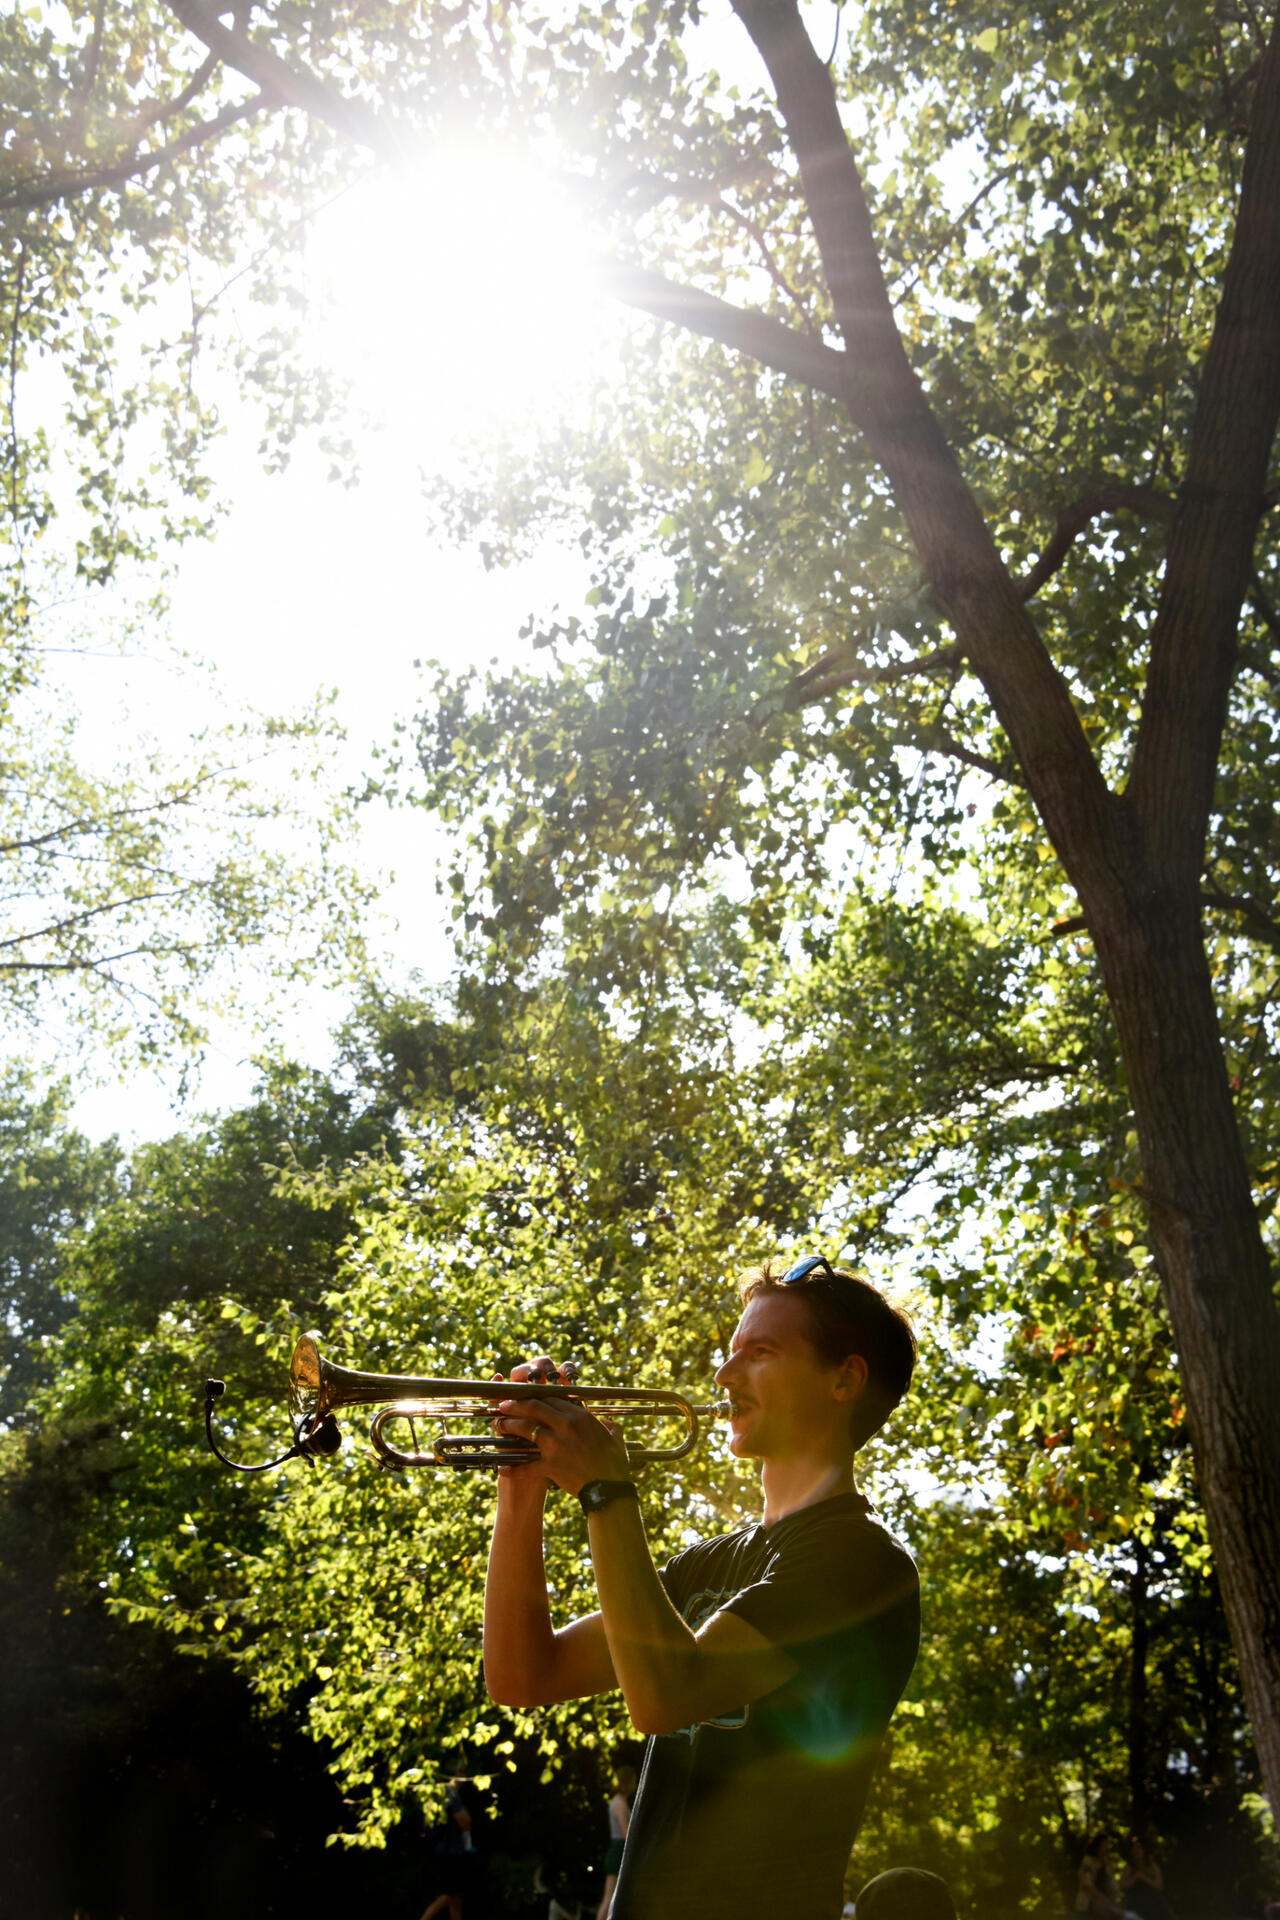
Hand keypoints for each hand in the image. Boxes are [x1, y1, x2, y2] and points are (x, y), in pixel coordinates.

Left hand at [494, 1361, 629, 1496]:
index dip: (534, 1396)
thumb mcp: (615, 1439)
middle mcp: (565, 1426)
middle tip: (503, 1405)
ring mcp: (555, 1445)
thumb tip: (608, 1424)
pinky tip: (503, 1468)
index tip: (525, 1398)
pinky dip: (513, 1468)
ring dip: (509, 1426)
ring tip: (499, 1426)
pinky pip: (526, 1465)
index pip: (551, 1398)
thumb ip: (609, 1427)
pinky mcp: (549, 1465)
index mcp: (579, 1416)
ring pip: (526, 1429)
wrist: (609, 1489)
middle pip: (533, 1408)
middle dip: (515, 1405)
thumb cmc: (615, 1464)